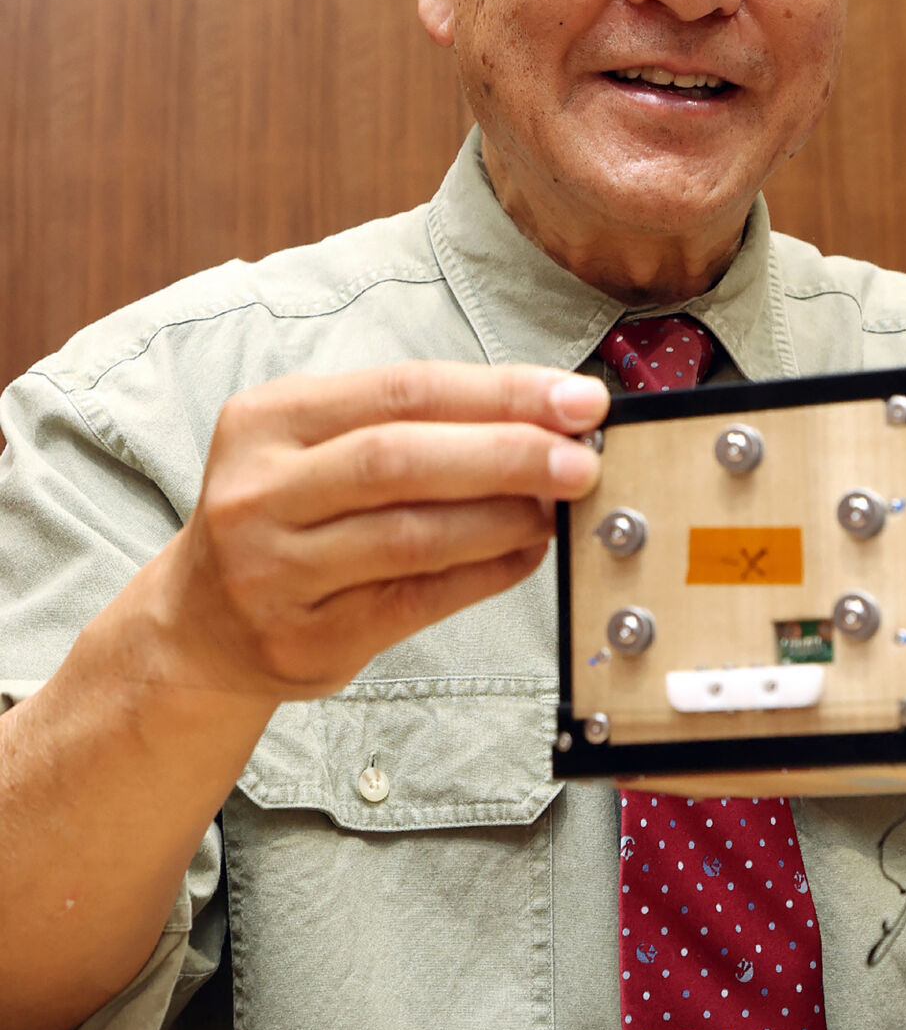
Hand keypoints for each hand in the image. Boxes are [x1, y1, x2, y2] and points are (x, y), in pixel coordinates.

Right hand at [154, 361, 607, 699]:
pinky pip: (415, 600)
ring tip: (557, 506)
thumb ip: (415, 425)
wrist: (199, 623)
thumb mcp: (318, 445)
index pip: (403, 390)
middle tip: (582, 458)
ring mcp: (272, 570)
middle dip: (508, 453)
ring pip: (411, 535)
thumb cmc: (287, 515)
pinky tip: (525, 553)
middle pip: (401, 458)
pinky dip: (484, 574)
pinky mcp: (302, 639)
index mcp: (268, 419)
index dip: (500, 392)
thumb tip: (546, 416)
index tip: (577, 399)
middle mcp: (260, 491)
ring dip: (503, 517)